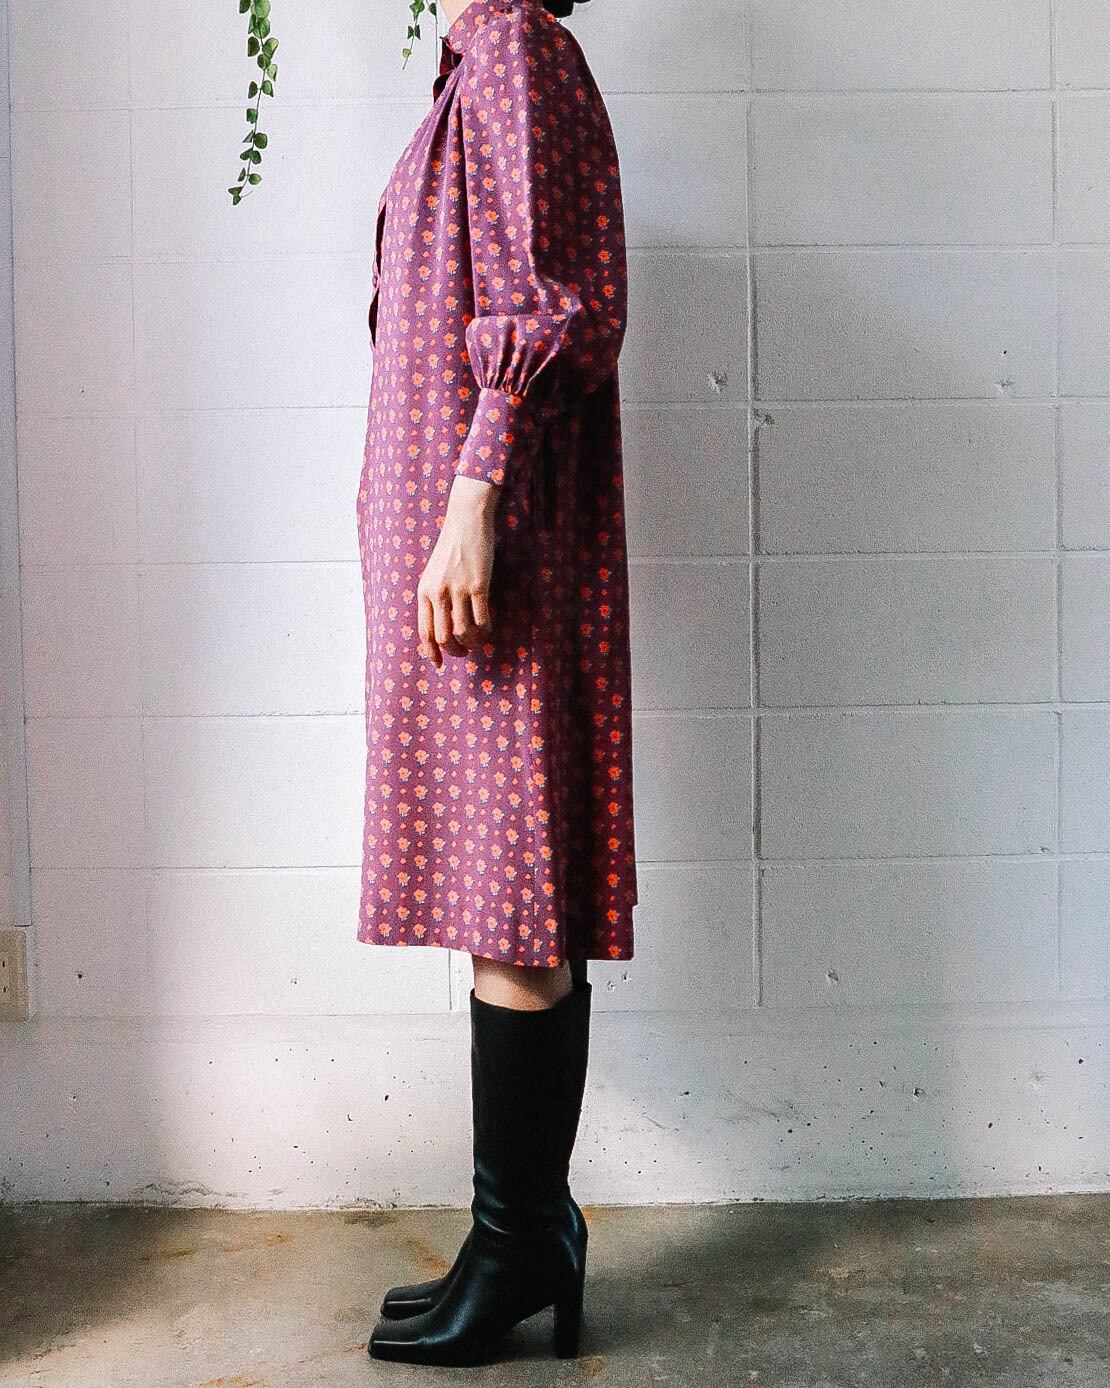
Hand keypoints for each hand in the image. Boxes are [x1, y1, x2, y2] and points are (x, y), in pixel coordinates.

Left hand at [416, 475, 498, 666]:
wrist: (465, 522)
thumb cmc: (450, 549)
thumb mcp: (433, 574)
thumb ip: (434, 598)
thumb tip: (441, 627)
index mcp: (424, 591)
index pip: (424, 631)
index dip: (431, 652)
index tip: (438, 664)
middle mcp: (438, 593)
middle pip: (443, 637)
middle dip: (454, 651)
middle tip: (463, 653)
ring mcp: (459, 590)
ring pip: (463, 632)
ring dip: (472, 643)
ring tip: (477, 641)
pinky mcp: (479, 586)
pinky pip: (482, 619)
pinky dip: (486, 630)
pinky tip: (488, 629)